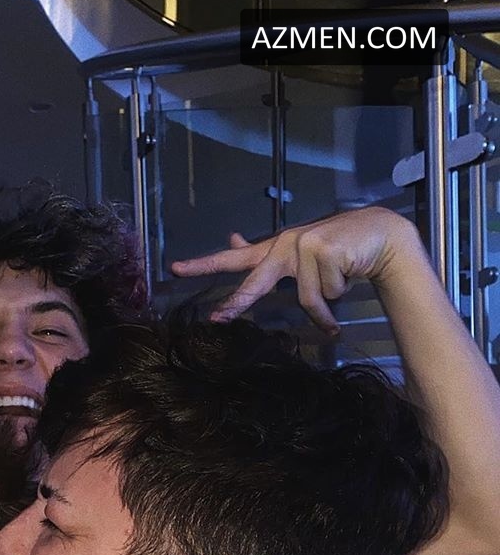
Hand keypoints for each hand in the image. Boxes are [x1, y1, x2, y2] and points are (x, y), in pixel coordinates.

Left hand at [170, 206, 416, 333]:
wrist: (379, 236)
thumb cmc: (338, 250)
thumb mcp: (298, 253)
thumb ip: (264, 254)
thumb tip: (231, 236)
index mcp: (275, 249)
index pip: (234, 258)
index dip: (205, 264)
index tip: (176, 269)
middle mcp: (284, 245)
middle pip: (255, 283)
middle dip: (237, 303)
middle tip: (217, 318)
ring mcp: (303, 246)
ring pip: (306, 299)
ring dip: (326, 306)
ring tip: (339, 287)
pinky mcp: (323, 250)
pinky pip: (326, 293)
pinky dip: (340, 295)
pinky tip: (349, 273)